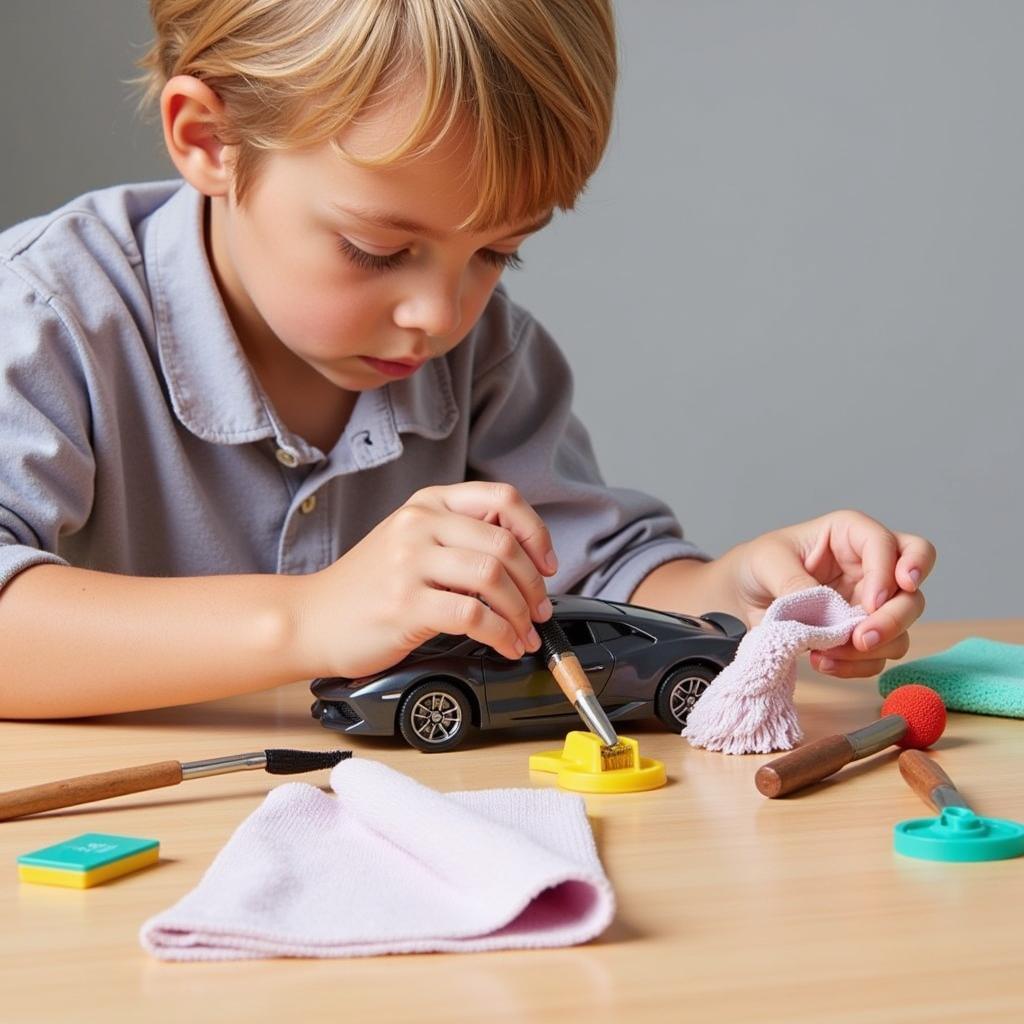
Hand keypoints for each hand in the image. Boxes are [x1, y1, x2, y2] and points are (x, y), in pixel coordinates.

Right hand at [298, 482, 556, 678]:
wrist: (310, 619)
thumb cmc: (365, 588)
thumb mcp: (410, 543)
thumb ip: (457, 539)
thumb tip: (523, 562)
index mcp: (428, 503)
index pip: (502, 499)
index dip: (536, 533)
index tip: (546, 564)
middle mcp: (419, 524)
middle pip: (504, 543)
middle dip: (534, 585)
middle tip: (540, 611)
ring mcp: (410, 562)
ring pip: (493, 577)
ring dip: (521, 612)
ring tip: (524, 633)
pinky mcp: (406, 603)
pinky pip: (474, 615)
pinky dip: (501, 635)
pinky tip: (504, 646)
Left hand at [730, 509, 935, 678]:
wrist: (741, 597)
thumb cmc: (757, 565)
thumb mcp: (767, 562)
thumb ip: (794, 581)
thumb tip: (821, 608)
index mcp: (850, 534)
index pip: (891, 545)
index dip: (889, 572)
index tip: (871, 601)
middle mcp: (870, 566)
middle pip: (912, 588)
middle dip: (894, 617)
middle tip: (863, 638)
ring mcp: (870, 601)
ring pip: (904, 625)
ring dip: (876, 646)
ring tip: (829, 652)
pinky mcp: (862, 632)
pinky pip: (880, 654)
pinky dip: (857, 665)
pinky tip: (823, 661)